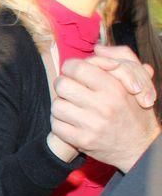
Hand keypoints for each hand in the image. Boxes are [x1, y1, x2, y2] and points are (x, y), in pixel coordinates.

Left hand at [51, 55, 159, 171]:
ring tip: (73, 107)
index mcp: (115, 88)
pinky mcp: (83, 141)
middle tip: (72, 91)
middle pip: (61, 84)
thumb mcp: (136, 82)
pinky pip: (56, 126)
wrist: (140, 147)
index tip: (75, 73)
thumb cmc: (135, 111)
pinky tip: (71, 122)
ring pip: (56, 105)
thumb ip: (121, 60)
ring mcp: (92, 125)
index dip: (72, 68)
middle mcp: (103, 106)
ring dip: (62, 106)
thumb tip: (97, 48)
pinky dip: (60, 123)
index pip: (77, 68)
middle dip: (64, 86)